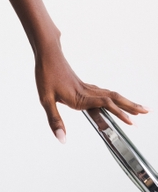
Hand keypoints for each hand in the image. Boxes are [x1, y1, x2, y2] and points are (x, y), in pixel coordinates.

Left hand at [34, 42, 148, 142]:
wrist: (47, 52)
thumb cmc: (45, 74)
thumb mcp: (45, 99)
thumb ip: (54, 120)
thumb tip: (62, 139)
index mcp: (80, 97)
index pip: (105, 105)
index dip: (120, 113)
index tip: (133, 122)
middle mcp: (87, 91)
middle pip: (114, 98)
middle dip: (131, 106)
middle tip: (148, 112)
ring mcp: (86, 86)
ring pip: (110, 94)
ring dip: (125, 101)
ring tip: (138, 108)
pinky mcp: (83, 84)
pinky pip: (103, 92)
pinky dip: (113, 98)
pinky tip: (114, 101)